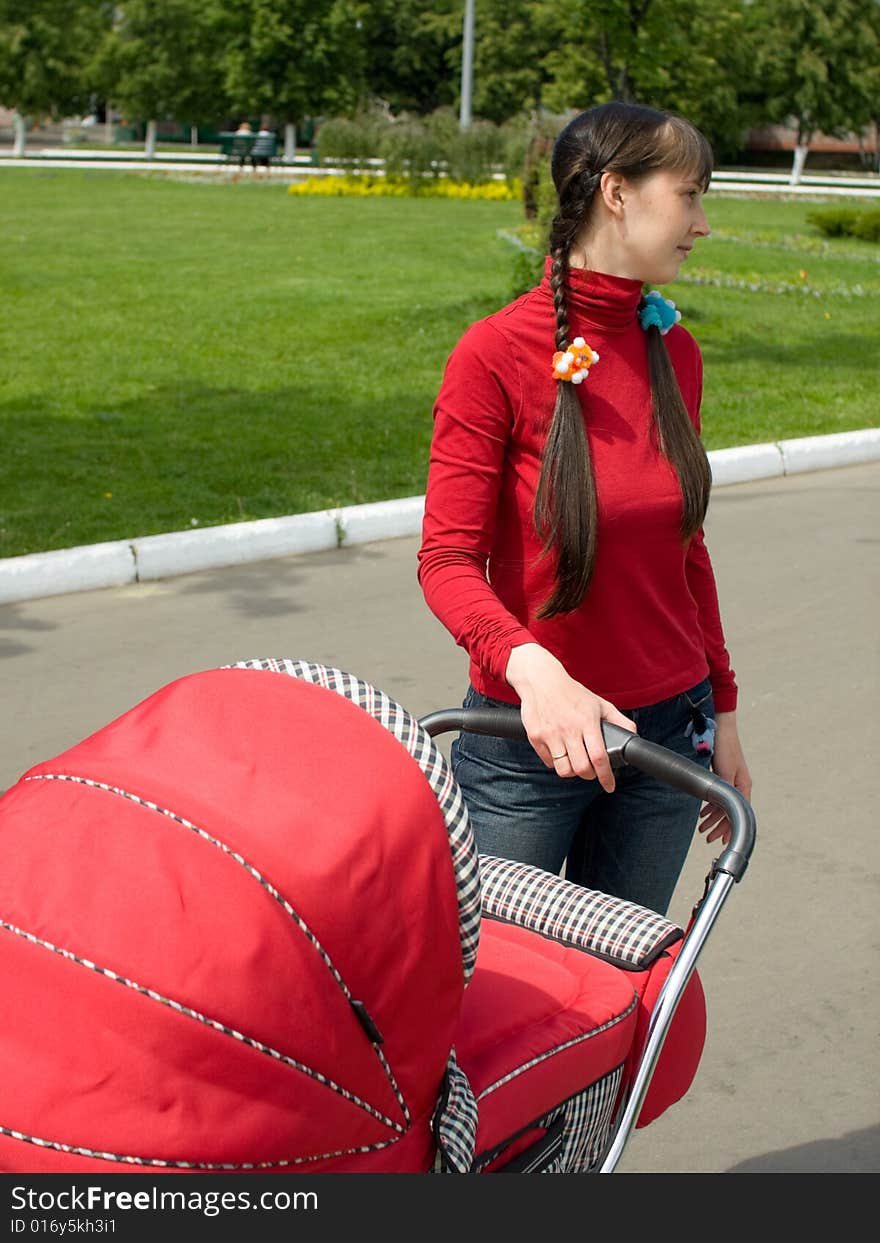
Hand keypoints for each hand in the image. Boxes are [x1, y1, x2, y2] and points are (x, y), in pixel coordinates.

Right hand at [505, 643, 635, 791]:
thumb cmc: (572, 692)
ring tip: (575, 763)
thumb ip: (618, 720)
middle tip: (592, 772)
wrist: (541, 680)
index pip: (599, 757)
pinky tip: (561, 753)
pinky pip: (548, 762)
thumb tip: (633, 735)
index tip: (609, 786)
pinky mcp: (536, 737)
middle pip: (581, 769)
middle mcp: (568, 730)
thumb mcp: (599, 703)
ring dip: (572, 772)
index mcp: (587, 722)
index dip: (606, 776)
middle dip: (590, 776)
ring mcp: (550, 734)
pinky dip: (556, 763)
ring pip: (564, 770)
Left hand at [698, 710, 751, 846]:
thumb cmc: (725, 748)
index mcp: (743, 786)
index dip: (728, 828)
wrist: (721, 729)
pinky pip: (718, 797)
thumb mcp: (725, 770)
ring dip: (712, 818)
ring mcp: (731, 781)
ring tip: (701, 829)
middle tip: (706, 838)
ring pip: (722, 806)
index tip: (722, 840)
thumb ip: (725, 788)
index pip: (737, 813)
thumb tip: (723, 806)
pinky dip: (710, 807)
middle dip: (718, 827)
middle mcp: (739, 786)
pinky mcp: (723, 777)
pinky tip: (703, 813)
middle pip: (729, 812)